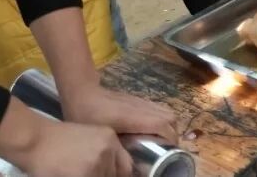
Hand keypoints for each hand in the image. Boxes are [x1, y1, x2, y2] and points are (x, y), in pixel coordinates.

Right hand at [22, 119, 133, 176]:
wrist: (35, 140)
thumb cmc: (56, 139)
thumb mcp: (88, 138)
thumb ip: (104, 153)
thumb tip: (113, 171)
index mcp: (110, 139)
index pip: (126, 166)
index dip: (120, 175)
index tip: (113, 176)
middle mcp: (108, 150)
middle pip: (116, 176)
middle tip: (88, 172)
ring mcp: (98, 163)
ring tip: (76, 171)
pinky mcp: (86, 175)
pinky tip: (70, 173)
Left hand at [63, 83, 178, 145]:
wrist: (82, 92)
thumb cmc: (87, 115)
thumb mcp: (100, 135)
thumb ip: (118, 148)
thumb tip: (130, 163)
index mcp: (133, 117)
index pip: (162, 124)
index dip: (170, 138)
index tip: (170, 152)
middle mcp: (142, 108)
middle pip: (170, 117)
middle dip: (173, 133)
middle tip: (166, 150)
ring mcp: (141, 102)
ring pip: (166, 111)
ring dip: (168, 126)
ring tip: (160, 142)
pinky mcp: (138, 100)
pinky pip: (158, 109)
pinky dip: (161, 120)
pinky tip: (149, 131)